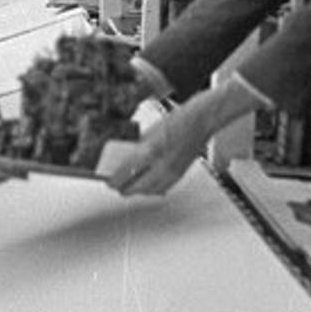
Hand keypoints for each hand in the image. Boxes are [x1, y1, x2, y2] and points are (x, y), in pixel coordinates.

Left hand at [106, 80, 263, 195]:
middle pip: (137, 188)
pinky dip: (152, 189)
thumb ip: (136, 147)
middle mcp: (162, 165)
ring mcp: (172, 172)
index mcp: (151, 151)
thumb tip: (122, 157)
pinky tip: (147, 185)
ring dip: (138, 191)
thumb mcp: (149, 131)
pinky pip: (162, 189)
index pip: (125, 174)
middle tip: (115, 185)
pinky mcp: (180, 174)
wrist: (202, 120)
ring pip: (150, 192)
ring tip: (128, 186)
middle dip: (124, 188)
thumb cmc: (179, 119)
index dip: (114, 180)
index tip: (108, 180)